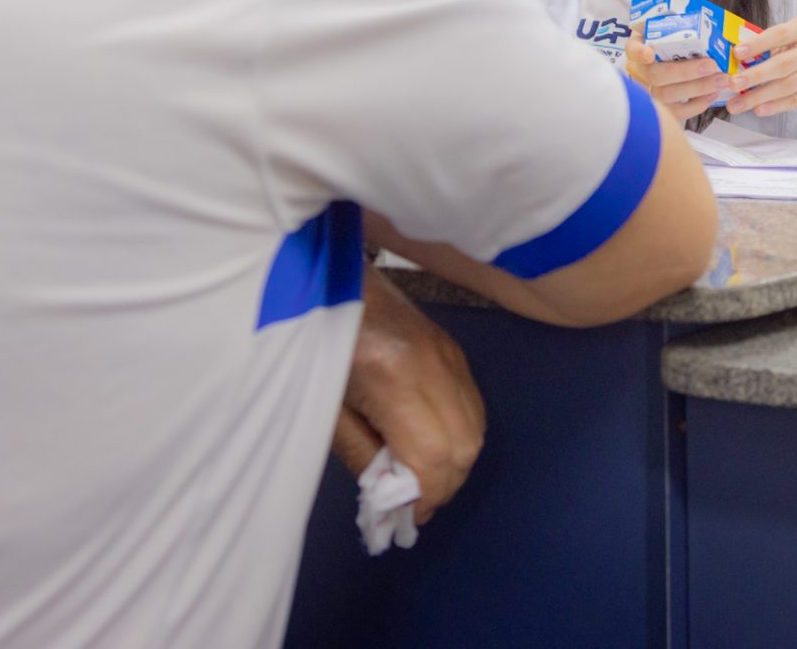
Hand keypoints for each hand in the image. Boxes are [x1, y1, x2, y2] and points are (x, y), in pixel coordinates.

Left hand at [333, 266, 485, 524]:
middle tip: (417, 501)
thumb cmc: (319, 344)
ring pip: (477, 428)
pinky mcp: (455, 350)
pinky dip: (461, 434)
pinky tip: (434, 443)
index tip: (410, 515)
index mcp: (394, 380)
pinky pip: (473, 405)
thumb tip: (392, 494)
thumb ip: (362, 453)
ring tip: (425, 476)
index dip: (427, 494)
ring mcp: (451, 356)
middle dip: (446, 484)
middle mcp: (434, 368)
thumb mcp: (327, 407)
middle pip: (466, 446)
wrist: (337, 281)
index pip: (433, 456)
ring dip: (456, 462)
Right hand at [625, 22, 726, 122]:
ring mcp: (648, 91)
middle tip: (712, 65)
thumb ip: (677, 22)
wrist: (673, 58)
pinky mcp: (661, 109)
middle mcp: (639, 71)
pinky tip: (712, 94)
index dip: (639, 52)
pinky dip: (696, 105)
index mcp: (639, 46)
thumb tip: (696, 15)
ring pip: (666, 96)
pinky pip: (675, 113)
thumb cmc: (673, 41)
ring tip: (721, 80)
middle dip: (686, 72)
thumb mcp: (670, 25)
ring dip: (697, 88)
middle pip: (655, 75)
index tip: (649, 54)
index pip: (632, 49)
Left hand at [725, 17, 796, 116]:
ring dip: (760, 96)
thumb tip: (738, 60)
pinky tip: (760, 109)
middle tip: (733, 84)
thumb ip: (771, 44)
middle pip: (784, 64)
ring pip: (789, 86)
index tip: (737, 53)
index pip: (780, 35)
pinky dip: (776, 106)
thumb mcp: (796, 35)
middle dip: (756, 75)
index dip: (758, 44)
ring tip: (738, 104)